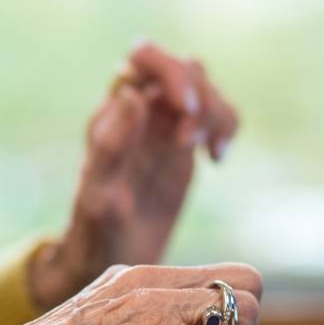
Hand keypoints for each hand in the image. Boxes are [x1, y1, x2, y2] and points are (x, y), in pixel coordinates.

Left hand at [29, 41, 239, 309]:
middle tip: (193, 143)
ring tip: (211, 154)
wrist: (111, 265)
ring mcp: (163, 128)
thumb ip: (112, 146)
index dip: (171, 73)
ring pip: (203, 88)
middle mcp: (139, 113)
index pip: (143, 60)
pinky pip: (215, 115)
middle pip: (182, 68)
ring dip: (217, 111)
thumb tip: (134, 94)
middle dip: (199, 96)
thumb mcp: (100, 197)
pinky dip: (227, 126)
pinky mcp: (184, 147)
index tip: (185, 111)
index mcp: (113, 115)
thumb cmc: (96, 236)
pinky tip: (218, 160)